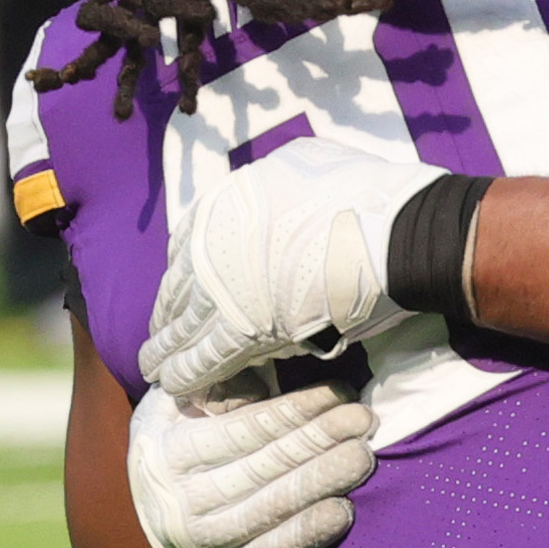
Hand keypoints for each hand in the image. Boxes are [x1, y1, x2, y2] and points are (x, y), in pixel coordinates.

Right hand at [126, 380, 375, 547]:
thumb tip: (253, 371)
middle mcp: (183, 501)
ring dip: (324, 480)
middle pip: (265, 466)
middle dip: (320, 439)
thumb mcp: (176, 409)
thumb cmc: (179, 447)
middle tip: (363, 420)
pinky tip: (344, 510)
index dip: (295, 410)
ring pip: (274, 508)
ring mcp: (205, 542)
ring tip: (363, 456)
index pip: (243, 429)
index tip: (339, 392)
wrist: (157, 521)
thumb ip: (211, 390)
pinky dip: (310, 532)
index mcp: (170, 453)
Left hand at [145, 139, 440, 399]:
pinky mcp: (244, 331)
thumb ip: (276, 182)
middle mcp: (211, 247)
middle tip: (160, 337)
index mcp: (223, 207)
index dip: (184, 275)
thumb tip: (276, 188)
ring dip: (166, 350)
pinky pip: (204, 358)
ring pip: (182, 328)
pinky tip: (175, 385)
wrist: (394, 234)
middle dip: (168, 317)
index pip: (186, 248)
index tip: (182, 293)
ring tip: (154, 367)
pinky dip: (186, 374)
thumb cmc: (366, 196)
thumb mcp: (306, 162)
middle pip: (178, 291)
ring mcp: (223, 291)